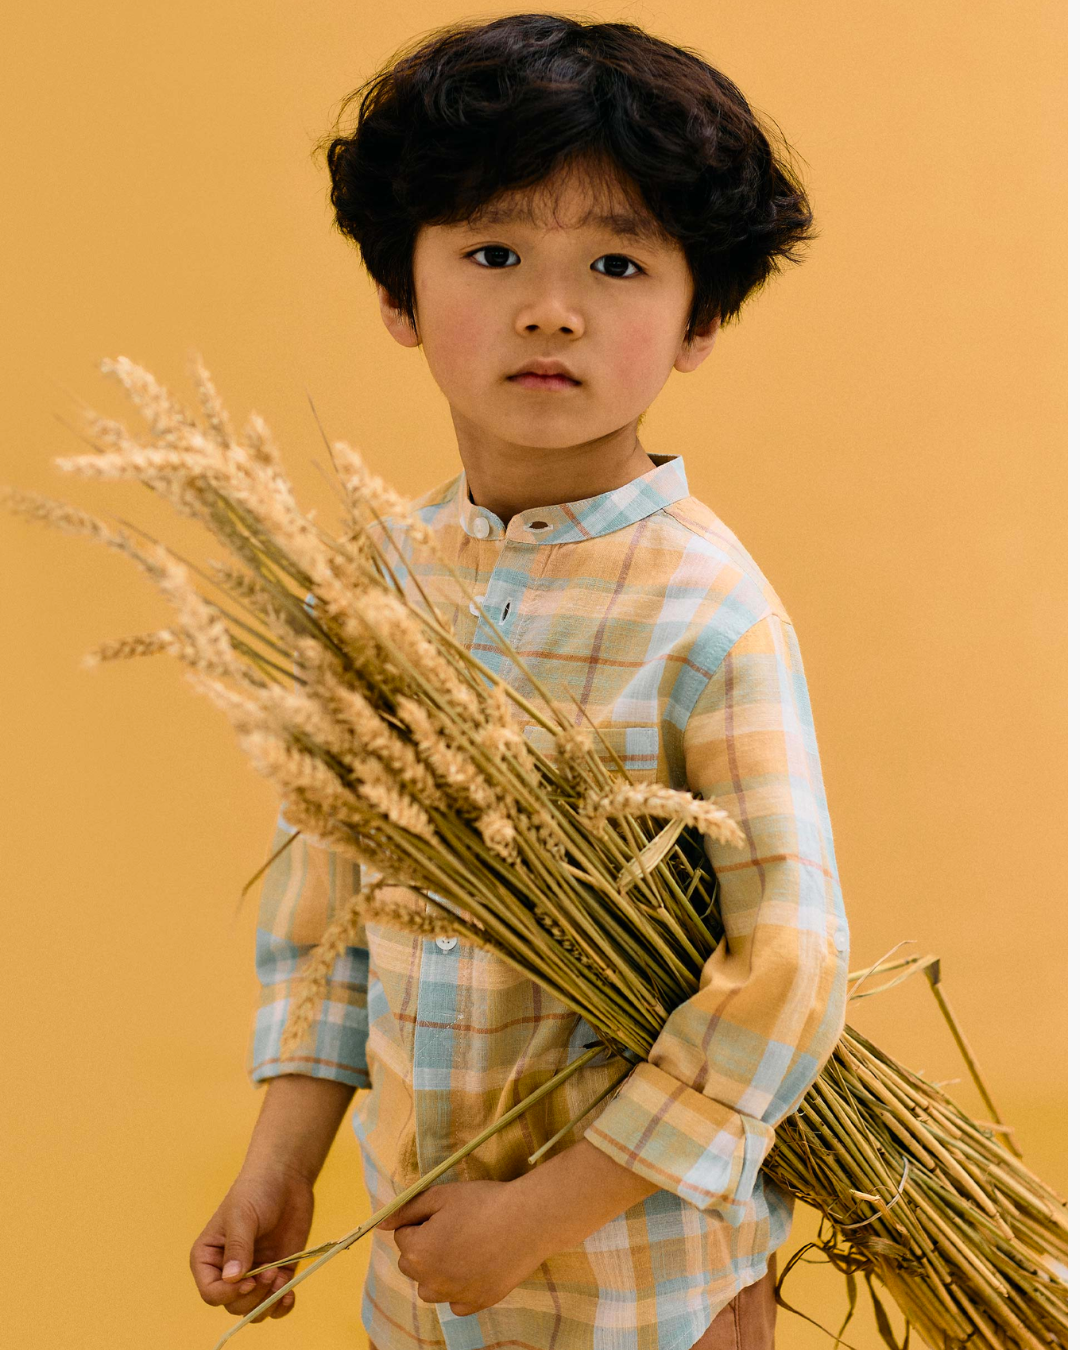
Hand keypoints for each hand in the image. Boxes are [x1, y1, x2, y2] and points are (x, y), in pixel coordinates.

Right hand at [189, 1164, 314, 1322]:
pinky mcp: (276, 1273)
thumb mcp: (242, 1215)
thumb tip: (232, 1280)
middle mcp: (227, 1272)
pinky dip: (282, 1306)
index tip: (249, 1281)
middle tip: (271, 1270)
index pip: (211, 1293)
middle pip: (233, 1306)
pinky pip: (275, 1303)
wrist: (286, 1178)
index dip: (228, 1295)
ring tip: (281, 1277)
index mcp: (208, 1258)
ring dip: (268, 1303)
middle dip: (253, 1296)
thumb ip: (238, 1247)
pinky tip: (289, 1295)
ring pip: (254, 1310)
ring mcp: (253, 1275)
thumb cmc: (256, 1190)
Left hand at [377, 1178, 552, 1315]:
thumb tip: (380, 1224)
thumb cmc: (482, 1202)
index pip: (403, 1237)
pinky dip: (460, 1288)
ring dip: (438, 1271)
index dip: (421, 1222)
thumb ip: (406, 1210)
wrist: (527, 1220)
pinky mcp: (477, 1304)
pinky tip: (476, 1266)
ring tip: (464, 1247)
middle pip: (413, 1264)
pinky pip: (456, 1302)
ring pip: (431, 1287)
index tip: (444, 1213)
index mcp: (418, 1253)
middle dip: (425, 1247)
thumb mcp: (441, 1195)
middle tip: (454, 1227)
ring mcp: (455, 1296)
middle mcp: (431, 1282)